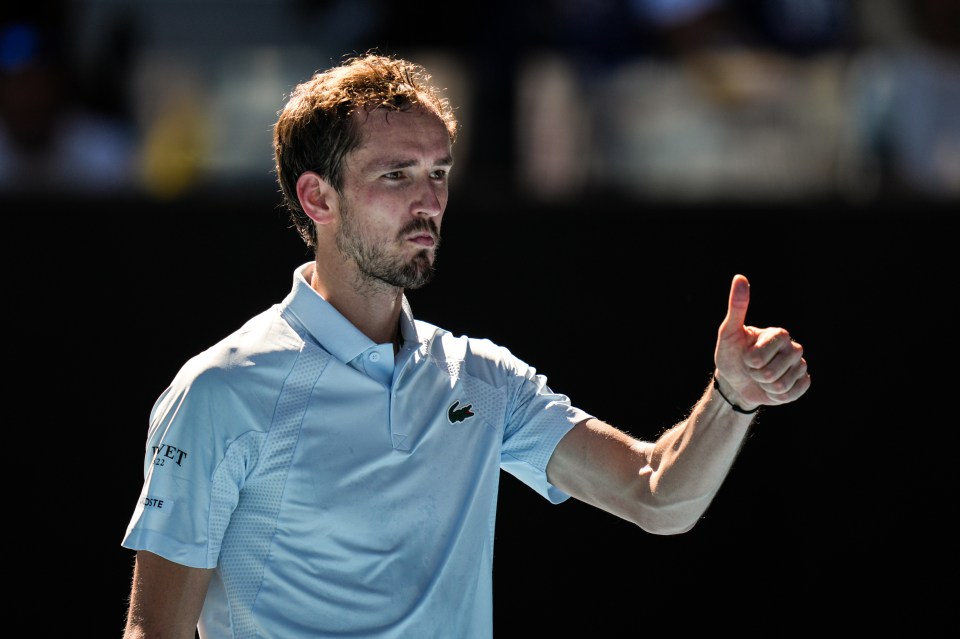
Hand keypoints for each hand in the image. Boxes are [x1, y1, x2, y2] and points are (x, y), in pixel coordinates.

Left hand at [714, 274, 809, 409]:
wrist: (735, 381)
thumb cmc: (731, 354)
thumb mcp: (728, 333)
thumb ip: (737, 307)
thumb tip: (739, 277)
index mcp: (779, 334)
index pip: (764, 355)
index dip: (751, 361)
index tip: (746, 356)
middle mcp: (793, 347)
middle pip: (774, 373)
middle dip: (756, 375)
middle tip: (752, 368)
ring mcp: (799, 366)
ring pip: (782, 386)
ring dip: (765, 387)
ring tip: (761, 378)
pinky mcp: (802, 383)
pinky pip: (794, 393)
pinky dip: (778, 396)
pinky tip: (772, 388)